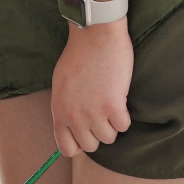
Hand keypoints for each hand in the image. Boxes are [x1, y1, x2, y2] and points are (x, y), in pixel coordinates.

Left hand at [51, 19, 132, 154]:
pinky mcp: (113, 106)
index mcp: (58, 110)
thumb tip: (73, 128)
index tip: (86, 132)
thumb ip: (65, 108)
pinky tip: (119, 98)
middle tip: (101, 113)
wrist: (95, 35)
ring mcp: (93, 112)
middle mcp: (74, 116)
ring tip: (110, 102)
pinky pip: (123, 126)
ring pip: (109, 138)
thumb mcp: (61, 84)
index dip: (78, 143)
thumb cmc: (79, 56)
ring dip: (112, 123)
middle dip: (98, 132)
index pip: (66, 148)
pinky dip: (125, 115)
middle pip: (90, 146)